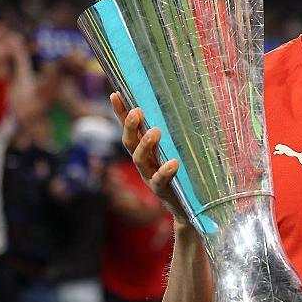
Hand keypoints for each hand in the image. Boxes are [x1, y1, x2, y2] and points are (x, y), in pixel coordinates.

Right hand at [109, 92, 185, 219]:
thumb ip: (170, 134)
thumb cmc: (180, 174)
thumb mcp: (174, 151)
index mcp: (144, 150)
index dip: (120, 113)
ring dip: (145, 145)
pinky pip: (160, 180)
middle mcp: (143, 162)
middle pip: (129, 142)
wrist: (187, 208)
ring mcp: (150, 176)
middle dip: (130, 126)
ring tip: (155, 132)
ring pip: (140, 160)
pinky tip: (173, 163)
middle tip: (137, 111)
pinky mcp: (162, 190)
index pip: (129, 129)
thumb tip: (175, 103)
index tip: (115, 94)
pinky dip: (165, 171)